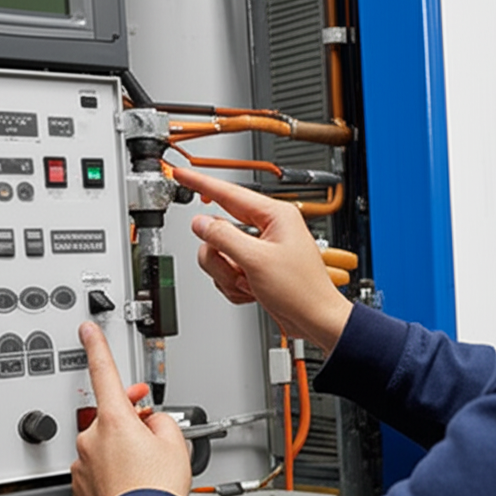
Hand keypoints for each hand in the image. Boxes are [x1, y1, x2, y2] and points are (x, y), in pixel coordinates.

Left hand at [71, 322, 191, 495]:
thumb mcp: (175, 442)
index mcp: (115, 418)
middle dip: (130, 421)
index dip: (96, 346)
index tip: (87, 331)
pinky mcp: (81, 484)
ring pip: (104, 444)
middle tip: (151, 437)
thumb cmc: (158, 490)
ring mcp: (83, 461)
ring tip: (144, 470)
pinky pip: (96, 467)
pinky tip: (130, 482)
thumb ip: (161, 420)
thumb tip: (152, 422)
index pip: (104, 371)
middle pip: (111, 416)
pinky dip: (112, 470)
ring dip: (121, 449)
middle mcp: (93, 437)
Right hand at [173, 168, 352, 352]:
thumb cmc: (301, 290)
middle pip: (218, 231)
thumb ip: (223, 237)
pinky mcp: (254, 268)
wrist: (314, 319)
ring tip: (250, 284)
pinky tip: (252, 291)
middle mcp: (266, 229)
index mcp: (274, 216)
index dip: (200, 184)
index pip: (228, 193)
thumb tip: (200, 223)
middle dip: (222, 257)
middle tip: (236, 270)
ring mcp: (259, 250)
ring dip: (229, 275)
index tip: (182, 175)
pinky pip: (227, 271)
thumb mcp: (256, 260)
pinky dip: (234, 286)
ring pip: (219, 254)